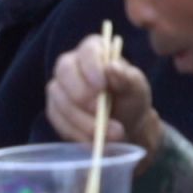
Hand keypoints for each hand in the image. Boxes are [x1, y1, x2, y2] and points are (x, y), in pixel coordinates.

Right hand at [45, 33, 159, 155]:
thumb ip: (127, 78)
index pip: (87, 50)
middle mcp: (70, 65)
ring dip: (83, 120)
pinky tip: (95, 141)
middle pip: (64, 71)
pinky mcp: (55, 109)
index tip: (102, 86)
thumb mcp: (137, 88)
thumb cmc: (130, 99)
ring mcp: (59, 87)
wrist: (123, 125)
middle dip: (81, 95)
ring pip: (60, 99)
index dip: (92, 67)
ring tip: (111, 135)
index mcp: (94, 51)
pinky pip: (58, 120)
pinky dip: (77, 133)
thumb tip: (111, 68)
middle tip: (101, 113)